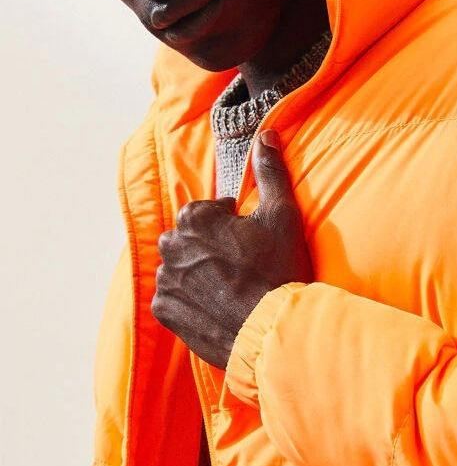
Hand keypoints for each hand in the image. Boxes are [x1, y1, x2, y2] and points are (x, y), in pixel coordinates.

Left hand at [151, 130, 312, 369]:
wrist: (270, 329)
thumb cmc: (278, 271)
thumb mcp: (282, 216)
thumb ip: (270, 172)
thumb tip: (265, 135)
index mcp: (194, 217)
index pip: (207, 213)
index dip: (231, 226)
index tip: (248, 242)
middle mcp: (171, 245)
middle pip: (189, 240)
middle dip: (209, 249)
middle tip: (240, 267)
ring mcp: (166, 279)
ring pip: (179, 269)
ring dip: (197, 275)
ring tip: (229, 290)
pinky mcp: (164, 311)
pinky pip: (171, 300)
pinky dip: (188, 302)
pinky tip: (215, 307)